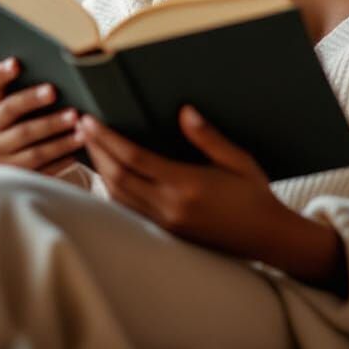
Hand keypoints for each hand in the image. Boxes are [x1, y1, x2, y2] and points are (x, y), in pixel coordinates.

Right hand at [0, 57, 83, 176]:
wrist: (25, 155)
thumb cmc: (36, 116)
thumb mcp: (32, 101)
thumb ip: (40, 85)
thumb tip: (67, 67)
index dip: (2, 73)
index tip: (17, 62)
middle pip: (10, 111)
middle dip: (32, 100)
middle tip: (54, 91)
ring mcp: (2, 155)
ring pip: (28, 143)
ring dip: (55, 133)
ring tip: (78, 123)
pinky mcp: (18, 176)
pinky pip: (41, 168)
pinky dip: (61, 158)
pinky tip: (78, 148)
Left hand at [75, 106, 289, 261]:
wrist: (266, 237)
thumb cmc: (255, 195)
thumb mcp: (237, 159)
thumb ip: (208, 136)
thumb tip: (184, 111)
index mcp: (185, 184)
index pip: (134, 158)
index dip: (108, 138)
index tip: (91, 121)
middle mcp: (168, 206)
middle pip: (117, 176)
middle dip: (96, 150)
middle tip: (81, 127)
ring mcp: (165, 223)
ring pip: (118, 196)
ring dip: (99, 170)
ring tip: (89, 147)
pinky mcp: (166, 233)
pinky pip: (128, 211)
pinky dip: (112, 191)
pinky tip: (109, 176)